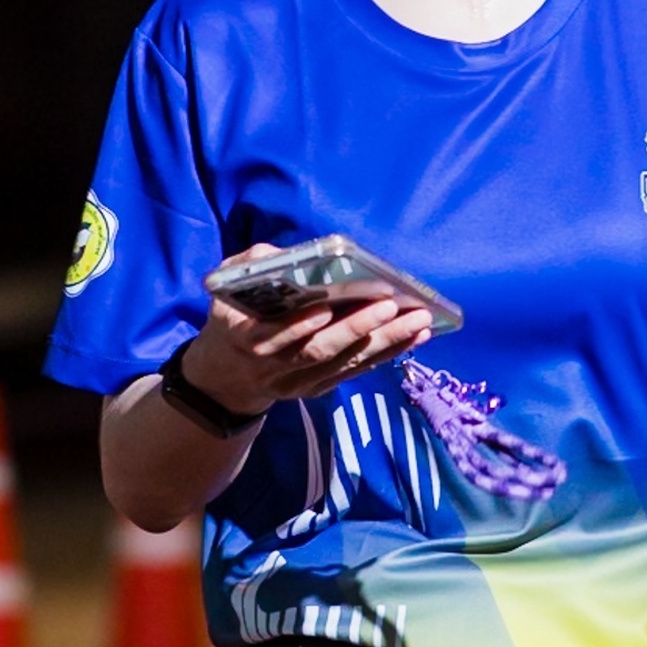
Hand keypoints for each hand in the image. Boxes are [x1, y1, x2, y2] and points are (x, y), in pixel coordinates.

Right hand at [174, 278, 433, 422]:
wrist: (228, 375)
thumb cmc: (235, 314)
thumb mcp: (228, 285)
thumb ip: (252, 267)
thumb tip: (288, 257)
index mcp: (244, 336)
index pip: (272, 335)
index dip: (297, 325)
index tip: (325, 308)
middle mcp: (271, 366)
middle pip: (319, 350)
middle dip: (357, 329)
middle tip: (392, 306)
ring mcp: (296, 382)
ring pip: (344, 363)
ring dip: (384, 343)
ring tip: (418, 320)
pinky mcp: (317, 389)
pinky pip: (355, 372)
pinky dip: (387, 354)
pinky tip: (415, 336)